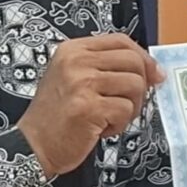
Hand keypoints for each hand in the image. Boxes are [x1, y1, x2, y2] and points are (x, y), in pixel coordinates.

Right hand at [19, 34, 160, 176]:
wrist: (33, 144)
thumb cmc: (56, 115)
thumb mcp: (73, 78)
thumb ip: (106, 68)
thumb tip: (153, 70)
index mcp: (73, 50)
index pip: (121, 41)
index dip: (143, 57)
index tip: (152, 74)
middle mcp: (76, 62)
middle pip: (133, 61)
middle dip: (141, 85)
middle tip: (128, 103)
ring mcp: (82, 83)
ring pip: (135, 85)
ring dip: (130, 107)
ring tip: (110, 117)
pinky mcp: (89, 108)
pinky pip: (125, 109)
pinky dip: (119, 124)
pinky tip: (101, 128)